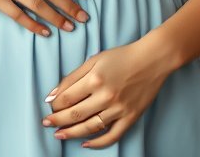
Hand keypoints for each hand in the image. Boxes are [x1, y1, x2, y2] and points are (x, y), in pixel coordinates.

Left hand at [42, 41, 174, 147]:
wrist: (153, 60)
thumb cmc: (122, 57)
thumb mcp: (94, 60)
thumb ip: (72, 77)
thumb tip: (53, 95)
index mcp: (94, 79)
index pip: (66, 98)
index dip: (54, 105)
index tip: (49, 107)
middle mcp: (106, 96)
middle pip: (74, 114)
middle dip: (57, 120)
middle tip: (46, 123)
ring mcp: (119, 109)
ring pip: (90, 127)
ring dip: (71, 133)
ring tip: (59, 134)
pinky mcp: (130, 117)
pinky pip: (112, 135)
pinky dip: (97, 143)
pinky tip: (85, 143)